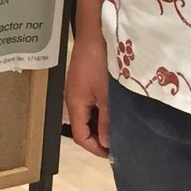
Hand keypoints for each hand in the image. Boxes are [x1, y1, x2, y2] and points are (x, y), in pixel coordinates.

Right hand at [64, 31, 110, 158]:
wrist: (93, 36)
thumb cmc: (99, 65)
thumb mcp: (107, 95)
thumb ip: (106, 120)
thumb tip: (106, 142)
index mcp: (75, 105)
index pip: (79, 136)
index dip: (94, 148)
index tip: (112, 154)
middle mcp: (72, 100)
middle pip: (81, 127)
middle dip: (98, 138)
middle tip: (118, 142)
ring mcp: (76, 90)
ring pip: (86, 116)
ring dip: (99, 124)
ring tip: (117, 127)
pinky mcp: (82, 82)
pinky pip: (89, 104)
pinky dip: (99, 112)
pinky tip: (112, 110)